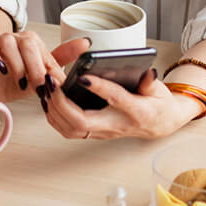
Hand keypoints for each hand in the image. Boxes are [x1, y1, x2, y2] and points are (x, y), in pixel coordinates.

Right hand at [0, 31, 87, 103]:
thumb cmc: (11, 81)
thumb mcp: (38, 76)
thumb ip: (59, 62)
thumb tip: (85, 44)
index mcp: (31, 43)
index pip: (44, 51)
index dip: (49, 69)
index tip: (53, 85)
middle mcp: (15, 38)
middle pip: (29, 44)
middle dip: (36, 68)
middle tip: (38, 87)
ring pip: (8, 43)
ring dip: (17, 65)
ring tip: (19, 83)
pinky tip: (0, 69)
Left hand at [42, 69, 204, 139]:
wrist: (159, 124)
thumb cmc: (157, 104)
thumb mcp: (159, 90)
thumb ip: (150, 81)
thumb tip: (147, 72)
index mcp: (136, 111)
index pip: (115, 99)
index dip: (98, 88)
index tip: (83, 77)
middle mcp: (116, 125)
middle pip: (82, 122)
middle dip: (61, 103)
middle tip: (51, 83)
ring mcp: (104, 132)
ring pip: (71, 129)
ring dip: (54, 110)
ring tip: (46, 88)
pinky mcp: (95, 133)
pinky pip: (69, 130)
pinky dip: (55, 117)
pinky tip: (49, 100)